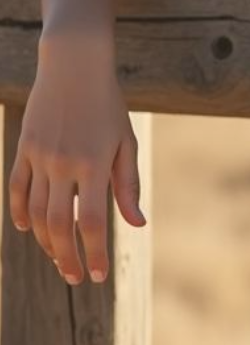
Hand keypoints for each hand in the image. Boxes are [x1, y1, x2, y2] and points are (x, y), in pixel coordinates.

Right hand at [8, 36, 144, 284]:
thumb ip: (127, 184)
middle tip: (75, 278)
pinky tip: (28, 229)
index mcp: (92, 164)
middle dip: (67, 257)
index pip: (90, 222)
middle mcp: (62, 164)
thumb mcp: (124, 142)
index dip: (94, 253)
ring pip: (36, 212)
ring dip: (46, 241)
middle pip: (58, 225)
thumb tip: (136, 224)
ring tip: (58, 258)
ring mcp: (39, 157)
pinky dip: (21, 212)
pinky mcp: (24, 149)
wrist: (74, 66)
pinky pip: (18, 189)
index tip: (99, 275)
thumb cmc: (108, 106)